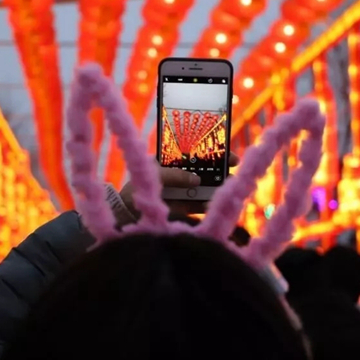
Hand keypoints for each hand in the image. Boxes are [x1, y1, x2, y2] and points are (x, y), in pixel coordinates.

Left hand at [120, 153, 239, 216]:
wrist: (125, 214)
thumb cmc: (135, 189)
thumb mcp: (153, 175)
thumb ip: (174, 175)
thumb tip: (196, 179)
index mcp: (172, 161)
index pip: (194, 151)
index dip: (209, 147)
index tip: (223, 146)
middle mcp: (181, 174)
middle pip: (205, 167)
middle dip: (219, 164)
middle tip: (234, 163)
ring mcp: (184, 191)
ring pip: (206, 185)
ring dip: (218, 184)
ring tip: (229, 183)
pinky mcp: (185, 208)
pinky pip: (201, 205)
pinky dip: (209, 204)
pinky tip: (215, 202)